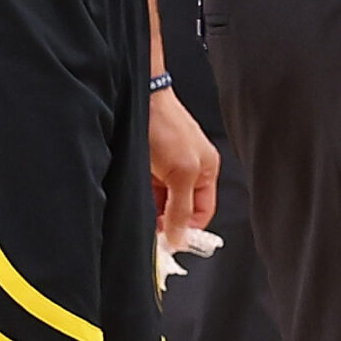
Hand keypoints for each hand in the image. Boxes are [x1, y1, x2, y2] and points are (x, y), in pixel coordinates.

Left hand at [149, 87, 219, 245]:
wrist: (138, 98)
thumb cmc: (165, 126)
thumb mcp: (180, 173)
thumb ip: (181, 208)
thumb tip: (181, 239)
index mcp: (207, 170)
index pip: (202, 214)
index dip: (186, 229)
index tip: (168, 242)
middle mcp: (190, 170)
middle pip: (181, 209)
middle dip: (166, 220)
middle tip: (151, 230)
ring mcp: (168, 167)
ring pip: (161, 202)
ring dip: (151, 209)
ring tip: (140, 207)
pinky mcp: (149, 165)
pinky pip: (147, 191)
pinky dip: (141, 198)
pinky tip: (133, 195)